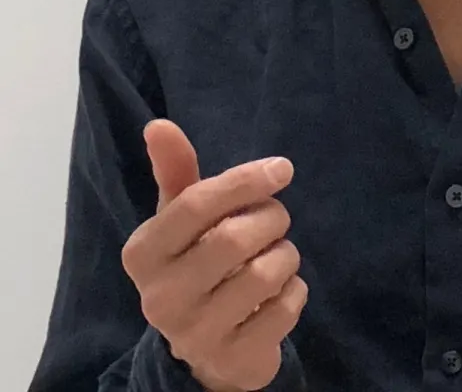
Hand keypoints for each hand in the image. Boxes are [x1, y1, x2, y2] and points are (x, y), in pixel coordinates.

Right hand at [121, 119, 307, 391]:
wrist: (206, 347)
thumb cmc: (195, 261)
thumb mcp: (181, 218)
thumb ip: (175, 171)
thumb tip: (158, 124)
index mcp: (143, 252)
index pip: (196, 204)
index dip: (245, 180)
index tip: (282, 169)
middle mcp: (159, 297)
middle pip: (233, 238)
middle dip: (270, 217)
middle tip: (277, 217)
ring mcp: (194, 334)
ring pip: (264, 273)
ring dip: (286, 254)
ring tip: (277, 254)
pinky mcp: (231, 360)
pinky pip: (285, 309)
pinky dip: (296, 291)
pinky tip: (281, 291)